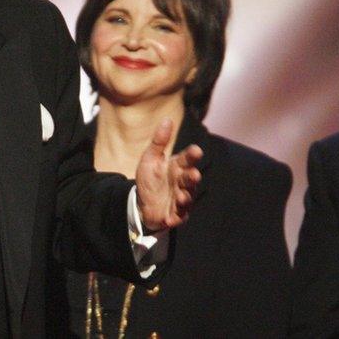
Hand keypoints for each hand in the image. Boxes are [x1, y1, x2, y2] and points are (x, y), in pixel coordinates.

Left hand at [134, 118, 202, 232]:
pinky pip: (177, 217)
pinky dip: (174, 218)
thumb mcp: (150, 158)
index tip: (196, 151)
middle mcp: (181, 182)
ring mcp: (179, 199)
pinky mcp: (175, 215)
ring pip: (186, 198)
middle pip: (190, 179)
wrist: (141, 203)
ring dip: (184, 197)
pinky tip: (169, 219)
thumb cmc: (150, 178)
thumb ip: (159, 141)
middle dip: (192, 178)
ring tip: (180, 196)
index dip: (192, 155)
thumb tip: (166, 119)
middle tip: (193, 175)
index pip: (187, 159)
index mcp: (177, 167)